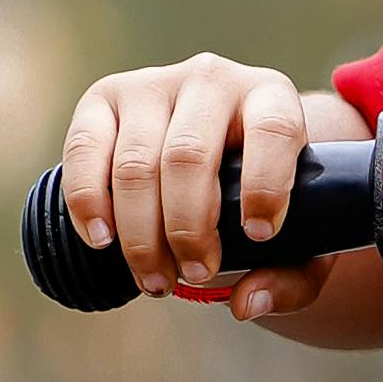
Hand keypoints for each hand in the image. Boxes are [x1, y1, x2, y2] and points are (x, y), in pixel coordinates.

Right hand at [57, 52, 316, 295]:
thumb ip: (291, 277)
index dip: (266, 184)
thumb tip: (246, 302)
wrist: (216, 147)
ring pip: (135, 164)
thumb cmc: (262, 197)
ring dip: (141, 235)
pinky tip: (103, 240)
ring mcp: (153, 84)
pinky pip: (85, 150)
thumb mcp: (297, 238)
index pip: (273, 129)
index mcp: (271, 97)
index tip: (259, 236)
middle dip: (188, 229)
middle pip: (188, 156)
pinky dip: (87, 202)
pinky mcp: (105, 98)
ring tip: (155, 280)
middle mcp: (211, 79)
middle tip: (197, 275)